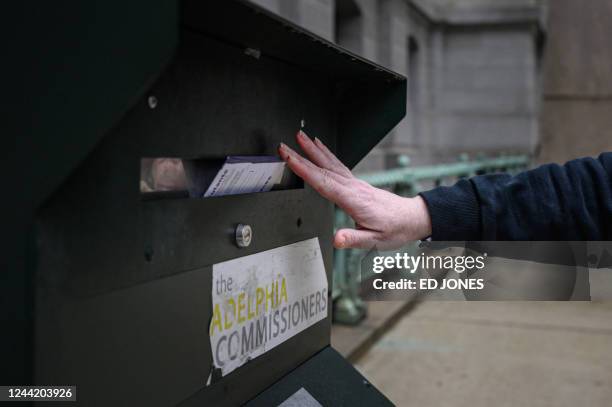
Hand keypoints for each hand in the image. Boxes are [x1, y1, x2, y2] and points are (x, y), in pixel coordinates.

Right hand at [278, 131, 431, 249]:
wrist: (411, 218)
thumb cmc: (394, 229)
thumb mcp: (375, 241)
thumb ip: (354, 239)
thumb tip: (337, 239)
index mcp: (354, 200)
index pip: (324, 183)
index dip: (305, 170)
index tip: (290, 159)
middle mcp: (353, 187)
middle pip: (323, 169)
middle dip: (302, 156)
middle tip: (285, 145)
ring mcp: (355, 183)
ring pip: (330, 163)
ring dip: (313, 149)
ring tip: (300, 136)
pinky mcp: (356, 183)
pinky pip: (338, 165)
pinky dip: (326, 154)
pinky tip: (319, 147)